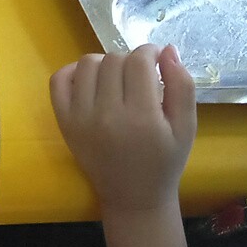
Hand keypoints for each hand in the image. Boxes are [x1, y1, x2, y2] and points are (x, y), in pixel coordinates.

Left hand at [50, 44, 197, 217]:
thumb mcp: (187, 127)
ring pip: (87, 64)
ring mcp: (80, 118)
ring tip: (118, 79)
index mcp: (141, 118)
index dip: (150, 53)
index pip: (138, 62)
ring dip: (105, 64)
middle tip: (141, 77)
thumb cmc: (164, 162)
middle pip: (114, 60)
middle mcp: (106, 115)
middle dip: (131, 61)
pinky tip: (92, 81)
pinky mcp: (64, 122)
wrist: (133, 197)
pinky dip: (74, 72)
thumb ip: (182, 86)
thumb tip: (167, 49)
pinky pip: (59, 80)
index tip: (156, 61)